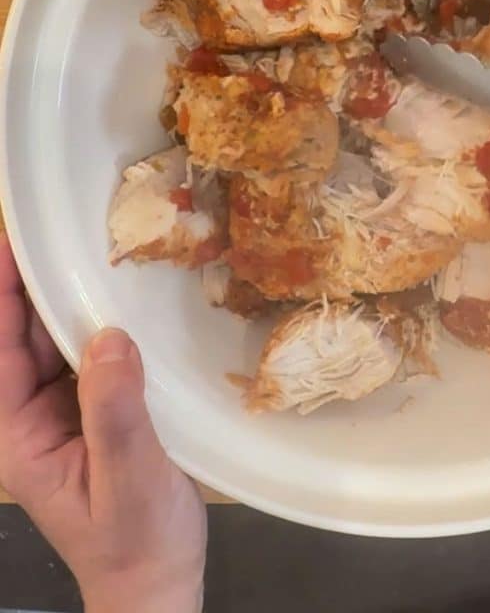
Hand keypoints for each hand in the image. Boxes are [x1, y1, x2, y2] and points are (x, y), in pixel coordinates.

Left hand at [0, 234, 206, 612]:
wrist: (156, 579)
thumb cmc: (135, 538)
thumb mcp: (126, 476)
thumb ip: (114, 409)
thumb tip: (109, 337)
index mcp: (17, 434)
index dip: (1, 294)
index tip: (11, 242)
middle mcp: (30, 416)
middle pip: (20, 338)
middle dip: (30, 284)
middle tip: (57, 229)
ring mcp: (61, 412)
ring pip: (54, 341)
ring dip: (66, 299)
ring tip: (88, 250)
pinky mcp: (93, 409)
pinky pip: (87, 355)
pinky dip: (96, 323)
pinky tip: (118, 296)